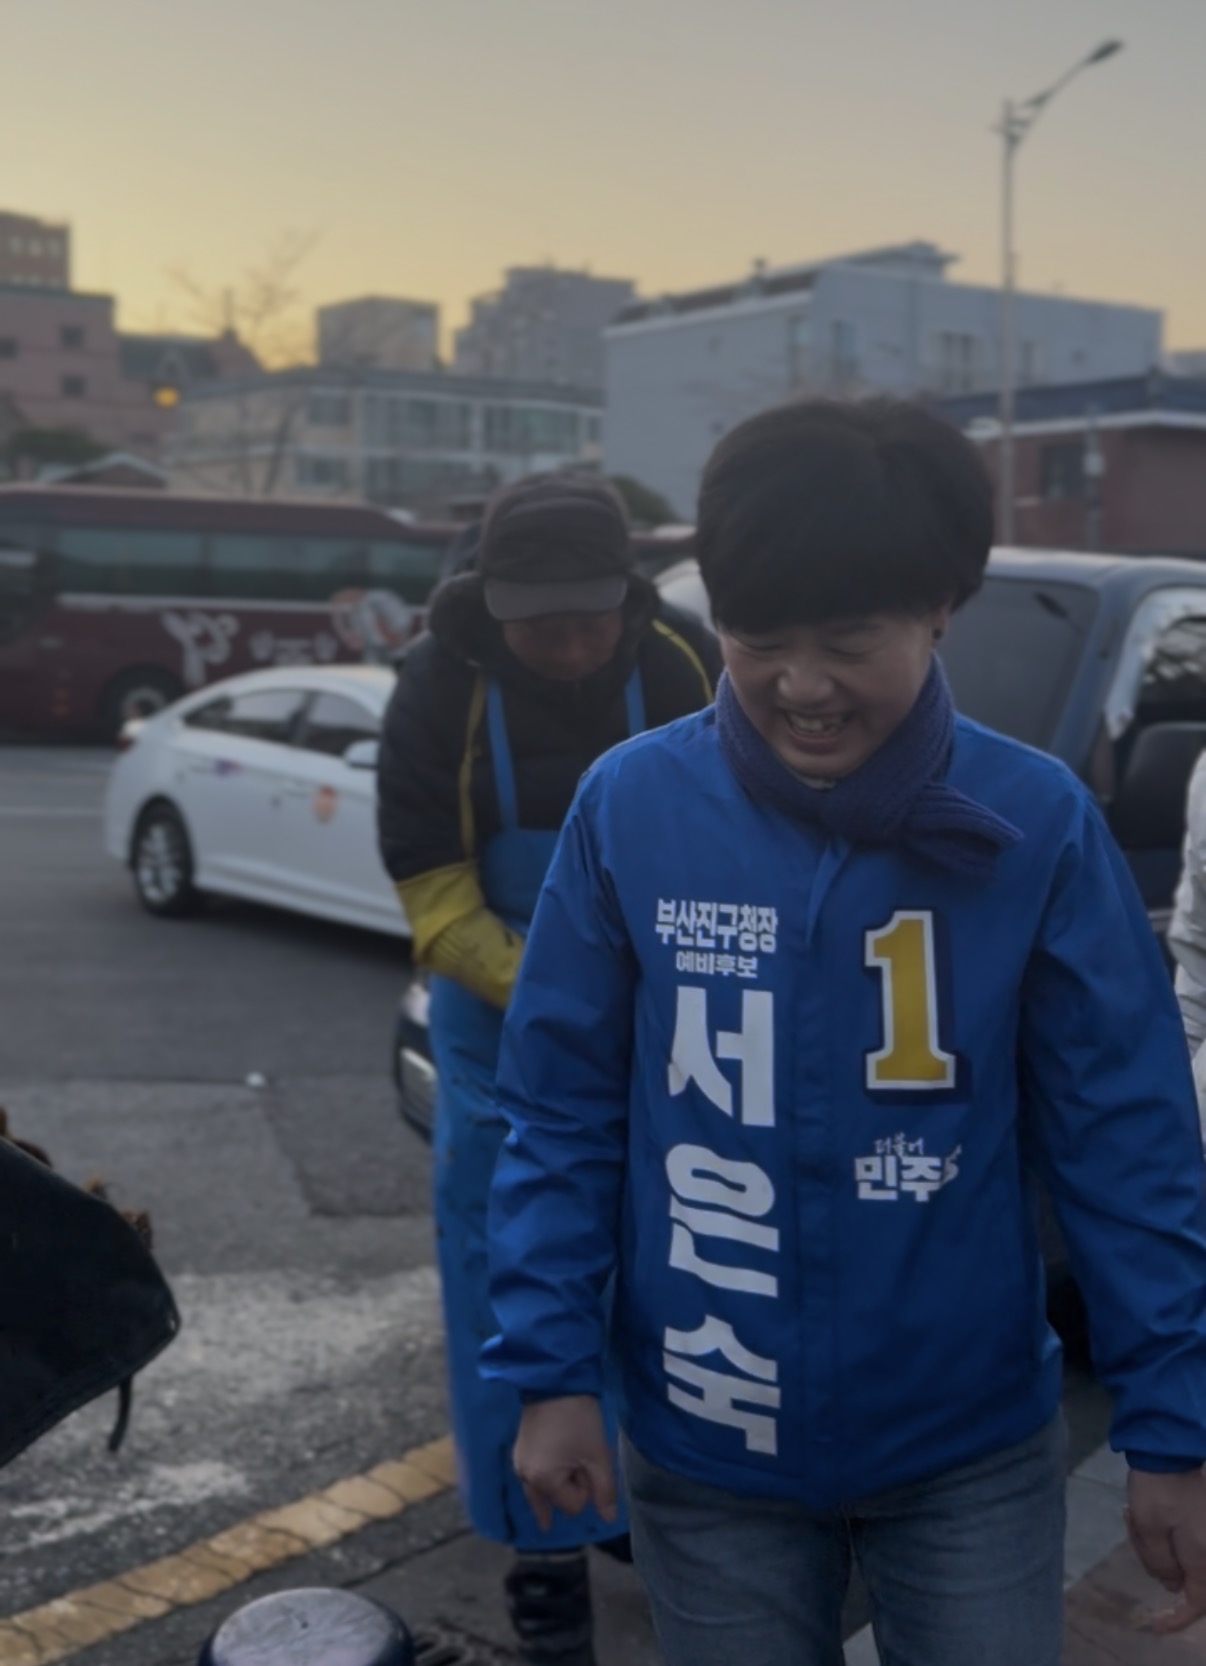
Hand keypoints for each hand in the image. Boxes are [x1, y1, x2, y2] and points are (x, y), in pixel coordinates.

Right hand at [513, 1395, 618, 1531]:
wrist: (555, 1382)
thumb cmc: (579, 1419)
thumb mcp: (597, 1455)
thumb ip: (604, 1490)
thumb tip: (609, 1519)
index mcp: (542, 1481)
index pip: (573, 1505)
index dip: (587, 1487)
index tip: (589, 1460)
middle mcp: (524, 1477)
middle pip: (558, 1498)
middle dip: (573, 1484)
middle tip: (582, 1455)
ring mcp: (519, 1464)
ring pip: (545, 1489)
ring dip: (561, 1480)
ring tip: (573, 1461)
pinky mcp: (520, 1451)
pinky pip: (535, 1477)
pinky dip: (547, 1478)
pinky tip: (548, 1495)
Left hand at [1126, 1467, 1205, 1631]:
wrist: (1169, 1446)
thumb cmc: (1157, 1488)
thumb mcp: (1148, 1528)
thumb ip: (1160, 1564)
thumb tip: (1171, 1586)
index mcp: (1202, 1557)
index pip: (1196, 1604)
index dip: (1177, 1620)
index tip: (1153, 1626)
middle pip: (1184, 1577)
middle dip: (1153, 1561)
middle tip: (1132, 1526)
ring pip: (1179, 1556)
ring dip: (1151, 1542)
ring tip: (1132, 1510)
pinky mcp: (1201, 1520)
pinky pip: (1181, 1538)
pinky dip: (1159, 1531)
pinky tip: (1140, 1509)